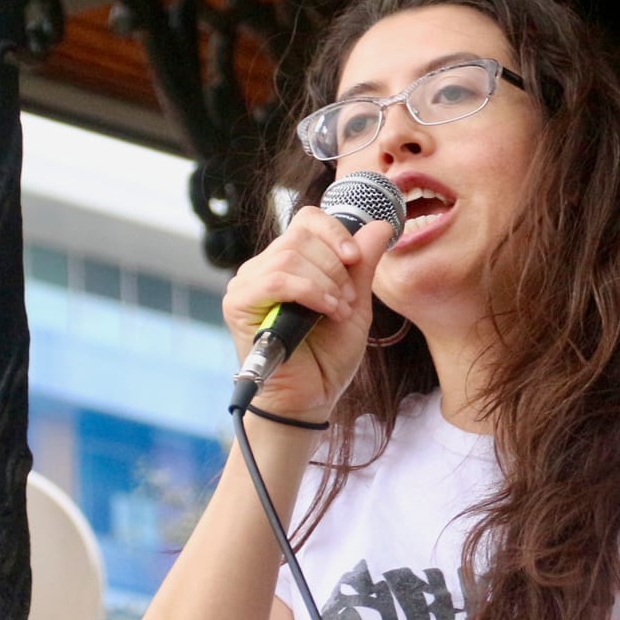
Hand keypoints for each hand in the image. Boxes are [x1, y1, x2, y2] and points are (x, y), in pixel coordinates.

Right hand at [222, 208, 394, 424]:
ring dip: (325, 282)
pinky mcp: (238, 304)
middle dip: (335, 266)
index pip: (307, 220)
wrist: (311, 398)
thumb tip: (381, 224)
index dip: (335, 232)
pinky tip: (325, 311)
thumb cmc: (328, 356)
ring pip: (288, 256)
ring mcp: (248, 285)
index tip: (354, 258)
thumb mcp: (355, 303)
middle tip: (348, 300)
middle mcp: (264, 268)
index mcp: (290, 262)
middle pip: (300, 235)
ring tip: (338, 311)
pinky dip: (309, 292)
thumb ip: (363, 264)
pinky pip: (275, 281)